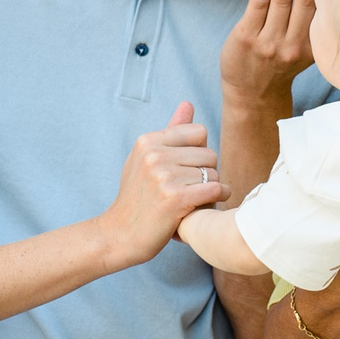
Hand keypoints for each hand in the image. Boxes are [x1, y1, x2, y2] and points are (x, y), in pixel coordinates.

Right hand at [98, 102, 225, 266]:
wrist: (120, 235)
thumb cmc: (138, 197)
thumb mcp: (145, 159)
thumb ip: (170, 131)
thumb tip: (188, 104)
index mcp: (147, 141)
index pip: (198, 132)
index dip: (199, 151)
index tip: (189, 168)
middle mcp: (154, 155)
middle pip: (209, 153)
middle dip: (207, 171)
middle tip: (193, 187)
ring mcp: (163, 177)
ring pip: (213, 173)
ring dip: (212, 188)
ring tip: (195, 198)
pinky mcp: (175, 199)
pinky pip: (215, 189)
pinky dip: (219, 197)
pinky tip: (208, 204)